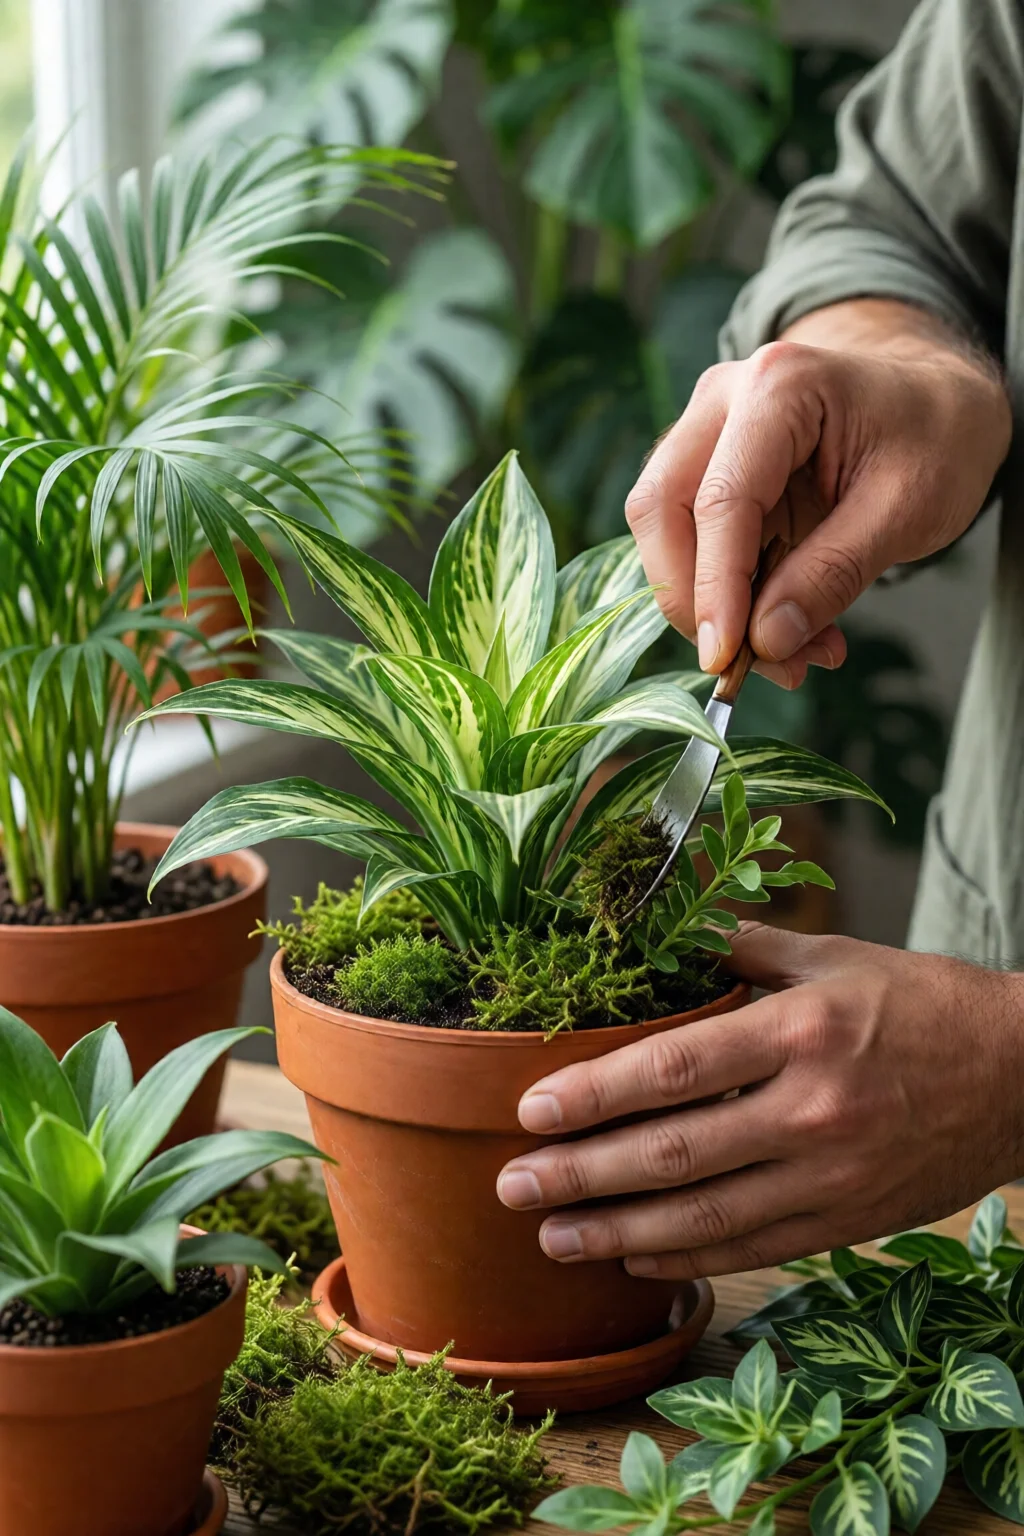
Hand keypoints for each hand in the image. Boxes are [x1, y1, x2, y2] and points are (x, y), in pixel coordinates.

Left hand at [496, 925, 1023, 1277]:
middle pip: (674, 1153)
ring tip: (551, 1238)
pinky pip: (751, 1246)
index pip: (675, 1068)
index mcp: (801, 1032)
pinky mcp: (848, 1221)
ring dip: (616, 1231)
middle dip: (582, 1175)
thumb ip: (742, 947)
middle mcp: (812, 1111)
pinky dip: (685, 1256)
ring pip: (704, 1217)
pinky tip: (631, 1254)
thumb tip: (660, 930)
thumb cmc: (920, 1004)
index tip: (531, 1109)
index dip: (595, 1094)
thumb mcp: (834, 956)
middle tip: (513, 1186)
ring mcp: (831, 1177)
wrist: (1022, 1076)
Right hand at [624, 299, 1010, 686]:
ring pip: (662, 527)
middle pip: (662, 507)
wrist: (936, 402)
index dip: (715, 587)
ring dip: (704, 603)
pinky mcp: (705, 467)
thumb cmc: (934, 438)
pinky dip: (722, 594)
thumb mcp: (908, 511)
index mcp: (780, 386)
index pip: (721, 500)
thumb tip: (764, 641)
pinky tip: (777, 626)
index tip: (726, 658)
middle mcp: (724, 398)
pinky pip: (689, 539)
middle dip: (690, 597)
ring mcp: (706, 429)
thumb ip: (833, 574)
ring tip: (784, 652)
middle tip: (742, 662)